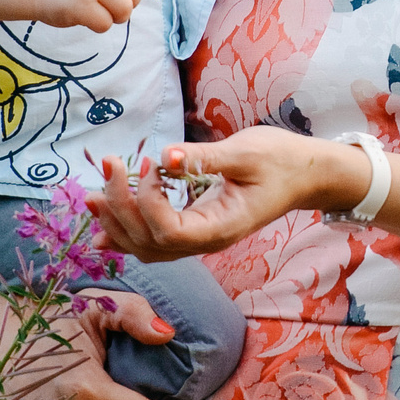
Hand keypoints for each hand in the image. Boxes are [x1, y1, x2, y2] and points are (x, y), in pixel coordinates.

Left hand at [88, 127, 367, 261]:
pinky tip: (103, 226)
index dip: (147, 201)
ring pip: (147, 247)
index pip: (169, 230)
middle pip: (150, 241)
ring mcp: (201, 239)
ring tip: (93, 196)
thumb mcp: (246, 153)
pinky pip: (155, 241)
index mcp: (222, 227)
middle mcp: (207, 241)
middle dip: (121, 207)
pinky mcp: (196, 228)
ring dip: (117, 223)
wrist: (306, 175)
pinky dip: (127, 233)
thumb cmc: (282, 161)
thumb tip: (164, 155)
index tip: (146, 162)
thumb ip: (203, 158)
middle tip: (108, 165)